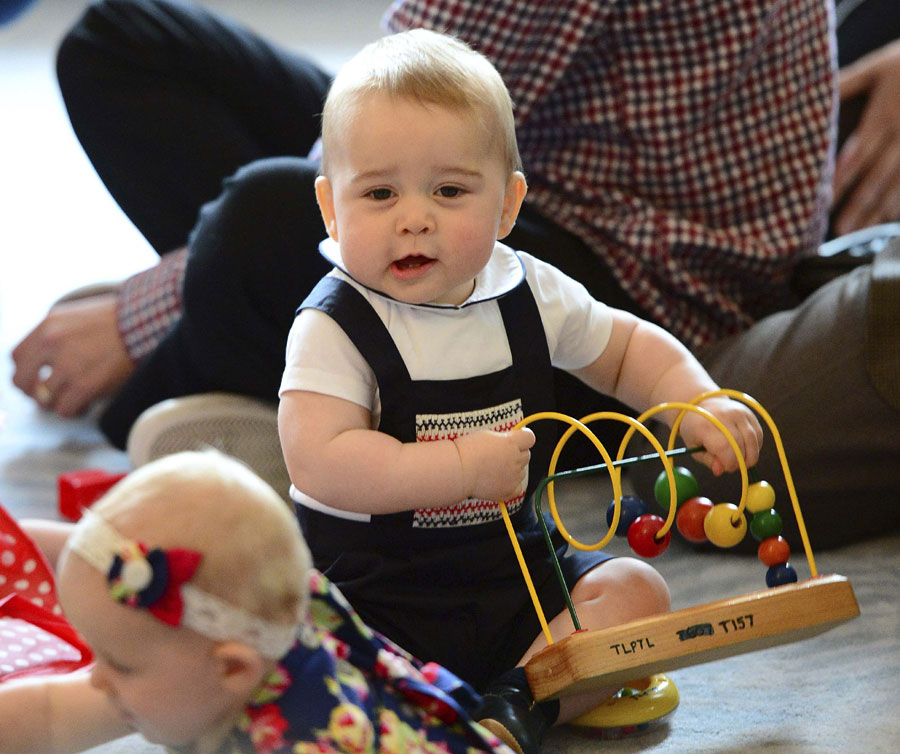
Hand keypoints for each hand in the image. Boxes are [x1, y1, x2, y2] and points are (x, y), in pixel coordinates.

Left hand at [11, 294, 133, 416]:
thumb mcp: (73, 316)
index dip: (25, 371)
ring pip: (44, 399)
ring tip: (72, 399)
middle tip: (47, 395)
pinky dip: (72, 411)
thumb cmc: (114, 321)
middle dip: (33, 391)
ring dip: (56, 402)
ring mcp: (68, 366)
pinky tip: (83, 404)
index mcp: (47, 327)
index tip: (36, 377)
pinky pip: (65, 409)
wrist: (143, 324)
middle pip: (22, 381)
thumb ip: (52, 334)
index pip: (16, 358)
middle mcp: (52, 346)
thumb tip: (41, 360)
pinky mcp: (86, 385)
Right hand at [454, 428, 534, 501]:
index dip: (523, 438)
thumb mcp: (488, 435)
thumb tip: (511, 440)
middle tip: (500, 455)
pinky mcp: (508, 491)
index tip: (517, 439)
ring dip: (514, 469)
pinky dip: (512, 485)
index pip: (529, 438)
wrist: (458, 470)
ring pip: (522, 471)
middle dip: (517, 454)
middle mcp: (516, 460)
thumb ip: (504, 438)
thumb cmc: (468, 451)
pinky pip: (519, 488)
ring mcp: (513, 477)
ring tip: (496, 469)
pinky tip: (501, 481)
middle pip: (526, 455)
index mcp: (511, 443)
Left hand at [678, 397, 762, 475]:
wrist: (702, 404)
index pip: (723, 447)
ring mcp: (739, 412)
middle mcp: (724, 415)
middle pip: (740, 444)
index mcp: (705, 424)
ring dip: (750, 456)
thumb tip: (720, 471)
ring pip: (752, 440)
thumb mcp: (694, 447)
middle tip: (733, 466)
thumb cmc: (696, 429)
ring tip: (740, 460)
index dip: (729, 463)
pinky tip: (746, 450)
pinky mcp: (749, 413)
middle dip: (740, 461)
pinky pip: (758, 435)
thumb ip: (708, 460)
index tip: (726, 468)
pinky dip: (755, 447)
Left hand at [833, 40, 899, 234]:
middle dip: (860, 204)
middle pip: (880, 175)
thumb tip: (806, 96)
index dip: (842, 179)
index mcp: (886, 115)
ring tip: (864, 231)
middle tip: (841, 230)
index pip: (858, 154)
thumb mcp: (878, 67)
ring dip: (883, 209)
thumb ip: (846, 84)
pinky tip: (892, 218)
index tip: (824, 201)